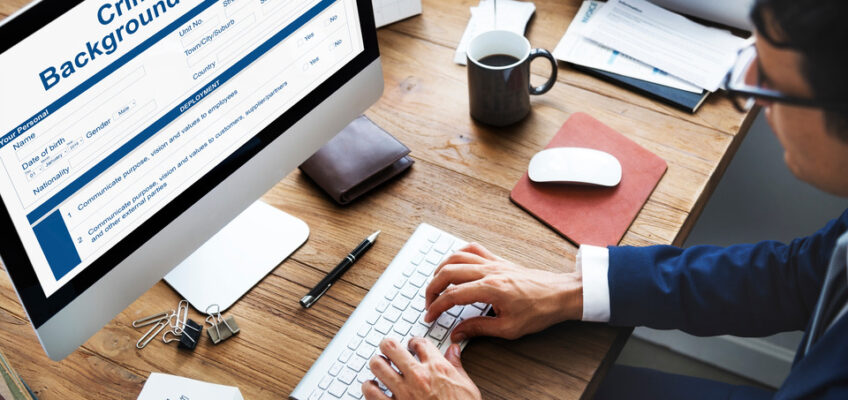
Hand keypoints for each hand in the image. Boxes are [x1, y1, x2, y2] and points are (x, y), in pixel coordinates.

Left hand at [364, 338, 480, 399]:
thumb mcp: (466, 386)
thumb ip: (457, 366)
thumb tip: (453, 351)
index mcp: (437, 368)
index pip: (419, 343)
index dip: (413, 342)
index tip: (412, 346)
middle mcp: (418, 377)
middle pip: (391, 347)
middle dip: (388, 346)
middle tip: (388, 350)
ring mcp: (404, 393)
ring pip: (377, 366)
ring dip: (377, 365)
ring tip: (380, 367)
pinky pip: (371, 393)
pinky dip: (369, 388)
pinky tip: (373, 387)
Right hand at [424, 243, 582, 341]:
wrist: (561, 294)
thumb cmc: (540, 311)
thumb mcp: (508, 328)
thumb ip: (479, 329)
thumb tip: (457, 333)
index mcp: (490, 289)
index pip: (452, 296)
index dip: (436, 307)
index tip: (429, 317)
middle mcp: (489, 271)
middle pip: (448, 272)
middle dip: (432, 288)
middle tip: (429, 303)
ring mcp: (494, 263)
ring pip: (456, 257)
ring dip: (441, 270)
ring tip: (436, 285)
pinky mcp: (499, 260)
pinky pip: (473, 249)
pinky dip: (459, 254)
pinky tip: (454, 264)